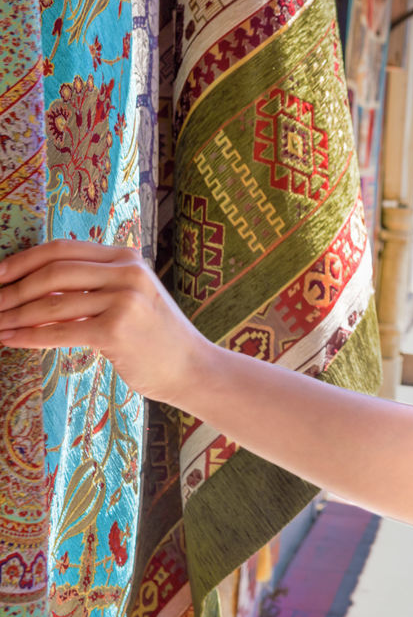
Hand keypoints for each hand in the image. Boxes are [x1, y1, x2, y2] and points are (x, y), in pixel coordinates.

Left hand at [0, 240, 213, 405]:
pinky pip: (59, 331)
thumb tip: (31, 286)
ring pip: (52, 303)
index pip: (63, 249)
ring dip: (13, 315)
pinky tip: (8, 340)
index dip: (22, 260)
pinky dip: (28, 336)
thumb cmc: (154, 336)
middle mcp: (128, 273)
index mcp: (127, 258)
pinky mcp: (117, 331)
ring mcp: (125, 301)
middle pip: (53, 272)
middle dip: (11, 288)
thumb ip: (93, 284)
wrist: (191, 367)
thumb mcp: (129, 297)